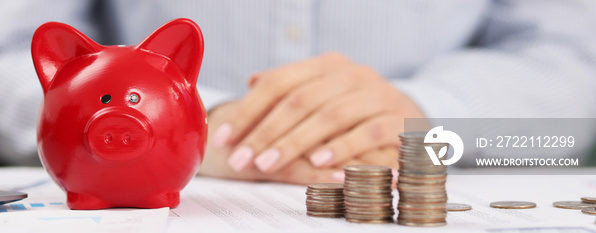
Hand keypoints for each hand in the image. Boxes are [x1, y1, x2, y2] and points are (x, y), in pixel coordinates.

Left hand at [212, 52, 424, 172]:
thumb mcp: (324, 93)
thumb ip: (290, 87)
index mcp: (327, 65)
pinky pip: (368, 132)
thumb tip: (252, 80)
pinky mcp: (400, 119)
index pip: (279, 83)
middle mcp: (352, 74)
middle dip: (265, 132)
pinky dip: (342, 148)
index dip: (248, 111)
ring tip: (268, 163)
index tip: (224, 138)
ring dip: (295, 142)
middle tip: (241, 158)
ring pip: (330, 116)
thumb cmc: (356, 110)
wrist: (411, 117)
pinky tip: (319, 162)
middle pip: (299, 100)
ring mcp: (378, 94)